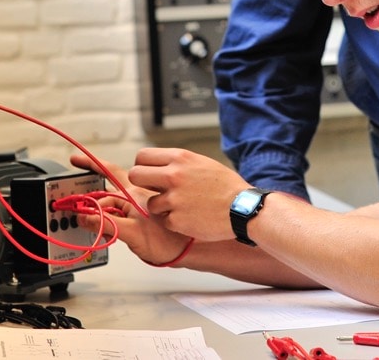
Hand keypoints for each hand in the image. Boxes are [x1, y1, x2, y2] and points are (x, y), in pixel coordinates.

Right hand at [68, 152, 192, 265]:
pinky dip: (105, 223)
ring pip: (109, 206)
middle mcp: (134, 197)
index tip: (75, 159)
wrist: (187, 251)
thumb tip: (84, 215)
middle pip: (105, 190)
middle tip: (76, 190)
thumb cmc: (168, 240)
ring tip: (92, 224)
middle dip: (90, 193)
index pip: (109, 173)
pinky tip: (103, 231)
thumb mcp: (132, 232)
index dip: (91, 165)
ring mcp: (136, 208)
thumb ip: (107, 224)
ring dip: (97, 214)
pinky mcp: (137, 221)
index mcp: (134, 193)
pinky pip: (114, 217)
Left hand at [127, 147, 249, 241]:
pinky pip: (164, 221)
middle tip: (155, 191)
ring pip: (150, 203)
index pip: (142, 156)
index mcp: (180, 158)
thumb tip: (155, 167)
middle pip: (136, 176)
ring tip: (183, 207)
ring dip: (162, 208)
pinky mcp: (176, 220)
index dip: (143, 166)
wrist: (243, 209)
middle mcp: (173, 176)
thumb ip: (178, 164)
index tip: (149, 174)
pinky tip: (191, 218)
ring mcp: (174, 199)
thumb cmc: (225, 186)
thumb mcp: (201, 163)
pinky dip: (175, 222)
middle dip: (142, 184)